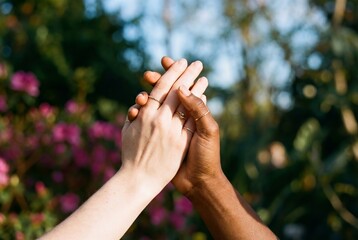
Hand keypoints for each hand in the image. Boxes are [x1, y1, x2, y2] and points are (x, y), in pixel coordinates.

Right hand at [128, 57, 222, 196]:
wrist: (199, 180)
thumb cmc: (207, 155)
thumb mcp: (207, 131)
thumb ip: (198, 109)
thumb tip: (183, 89)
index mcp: (193, 112)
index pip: (182, 87)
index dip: (177, 73)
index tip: (169, 60)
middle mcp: (179, 116)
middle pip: (167, 92)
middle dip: (158, 81)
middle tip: (147, 74)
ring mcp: (169, 126)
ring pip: (155, 106)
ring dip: (146, 98)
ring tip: (140, 97)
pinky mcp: (160, 137)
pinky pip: (147, 123)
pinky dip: (140, 115)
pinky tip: (134, 110)